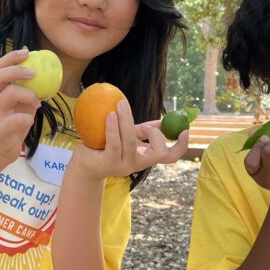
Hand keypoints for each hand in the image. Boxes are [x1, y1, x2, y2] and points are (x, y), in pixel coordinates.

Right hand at [0, 48, 39, 163]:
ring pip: (7, 95)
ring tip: (37, 101)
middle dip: (15, 71)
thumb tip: (47, 72)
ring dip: (26, 94)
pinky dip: (26, 118)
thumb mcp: (21, 103)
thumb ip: (29, 89)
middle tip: (33, 73)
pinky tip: (31, 119)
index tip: (26, 52)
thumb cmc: (12, 122)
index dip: (11, 58)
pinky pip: (12, 120)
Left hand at [70, 100, 189, 180]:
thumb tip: (164, 120)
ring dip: (126, 121)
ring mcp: (123, 166)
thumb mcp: (130, 137)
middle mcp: (138, 164)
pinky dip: (113, 128)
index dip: (181, 146)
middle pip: (157, 153)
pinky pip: (113, 144)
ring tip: (120, 103)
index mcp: (146, 157)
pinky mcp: (108, 163)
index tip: (185, 130)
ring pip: (131, 143)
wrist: (85, 164)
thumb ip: (145, 130)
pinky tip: (110, 114)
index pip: (170, 157)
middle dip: (155, 136)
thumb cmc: (108, 146)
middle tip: (145, 123)